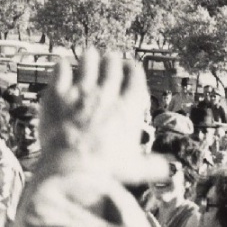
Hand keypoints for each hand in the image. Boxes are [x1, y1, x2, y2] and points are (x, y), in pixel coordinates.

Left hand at [37, 49, 164, 184]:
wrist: (73, 169)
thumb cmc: (107, 170)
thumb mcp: (136, 168)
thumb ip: (154, 165)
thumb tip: (168, 168)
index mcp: (129, 106)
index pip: (135, 74)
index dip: (131, 68)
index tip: (128, 68)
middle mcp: (107, 93)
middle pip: (112, 63)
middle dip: (111, 60)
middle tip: (108, 59)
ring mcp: (81, 91)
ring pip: (88, 61)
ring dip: (89, 58)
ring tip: (89, 56)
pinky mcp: (57, 95)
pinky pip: (60, 70)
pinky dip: (62, 65)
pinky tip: (61, 64)